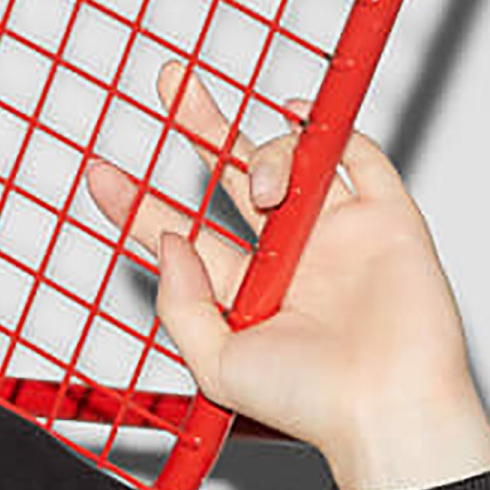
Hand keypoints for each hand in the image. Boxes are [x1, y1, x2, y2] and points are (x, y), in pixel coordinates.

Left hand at [83, 60, 489, 489]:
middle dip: (200, 124)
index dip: (139, 204)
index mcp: (244, 292)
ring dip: (263, 155)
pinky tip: (296, 115)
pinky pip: (356, 155)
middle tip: (170, 83)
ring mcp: (335, 232)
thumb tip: (169, 242)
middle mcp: (286, 257)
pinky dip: (326, 127)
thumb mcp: (216, 362)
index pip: (182, 232)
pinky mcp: (385, 217)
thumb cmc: (310, 403)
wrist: (387, 407)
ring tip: (263, 189)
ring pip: (288, 161)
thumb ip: (182, 302)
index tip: (102, 175)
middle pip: (231, 175)